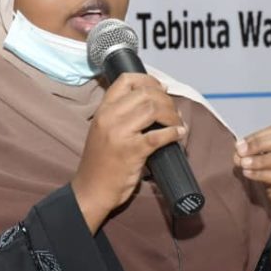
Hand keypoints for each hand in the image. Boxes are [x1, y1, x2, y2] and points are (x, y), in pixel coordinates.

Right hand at [72, 74, 185, 232]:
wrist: (91, 189)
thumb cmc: (100, 161)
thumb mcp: (103, 130)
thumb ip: (120, 115)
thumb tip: (152, 101)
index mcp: (102, 110)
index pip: (126, 80)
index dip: (149, 80)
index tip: (162, 88)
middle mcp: (109, 117)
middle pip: (145, 93)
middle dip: (166, 99)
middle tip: (173, 111)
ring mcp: (120, 134)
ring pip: (153, 109)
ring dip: (172, 115)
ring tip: (177, 123)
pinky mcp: (132, 151)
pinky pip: (159, 135)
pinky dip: (174, 132)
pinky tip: (179, 134)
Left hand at [234, 125, 270, 234]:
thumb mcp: (270, 168)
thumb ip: (258, 156)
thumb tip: (238, 149)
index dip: (259, 135)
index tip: (239, 143)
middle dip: (259, 143)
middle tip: (240, 150)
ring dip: (260, 159)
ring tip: (243, 163)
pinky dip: (262, 174)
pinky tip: (249, 174)